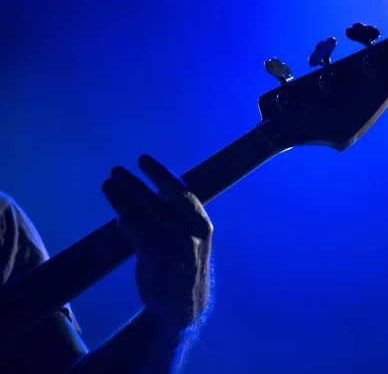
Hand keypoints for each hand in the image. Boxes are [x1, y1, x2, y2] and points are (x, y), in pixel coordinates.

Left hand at [101, 155, 211, 332]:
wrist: (184, 306)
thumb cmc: (184, 266)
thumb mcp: (190, 239)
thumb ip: (175, 217)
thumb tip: (151, 190)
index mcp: (202, 223)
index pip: (179, 191)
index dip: (160, 174)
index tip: (143, 160)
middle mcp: (191, 232)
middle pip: (157, 199)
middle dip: (134, 183)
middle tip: (115, 170)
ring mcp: (175, 245)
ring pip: (144, 214)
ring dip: (122, 198)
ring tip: (108, 184)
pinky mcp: (158, 259)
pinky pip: (138, 234)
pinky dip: (126, 222)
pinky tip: (119, 217)